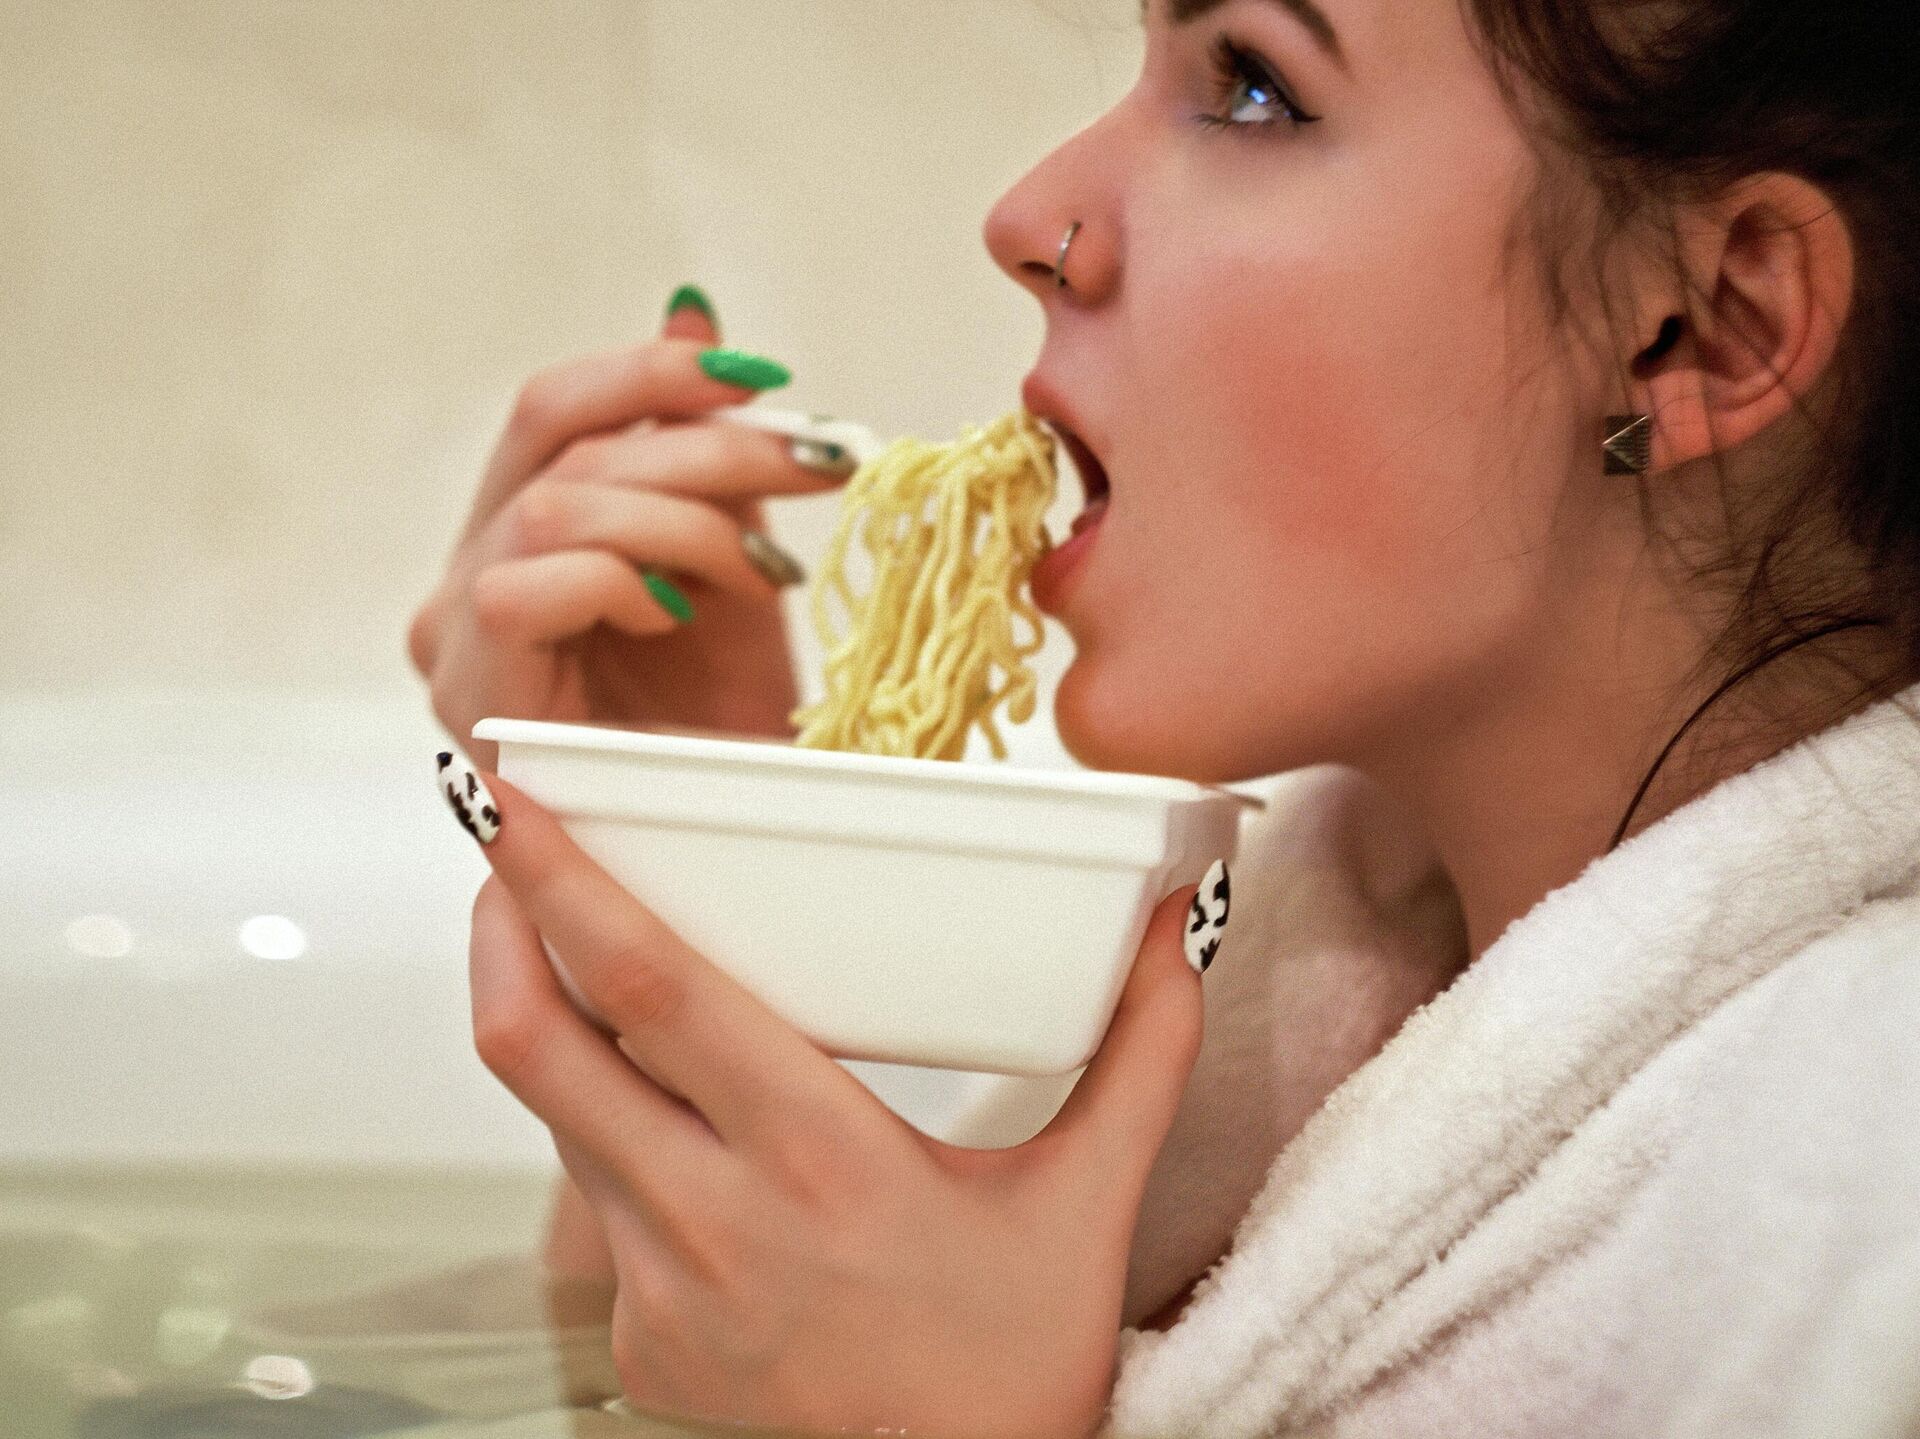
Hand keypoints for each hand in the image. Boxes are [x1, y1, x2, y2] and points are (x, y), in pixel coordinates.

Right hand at [408, 291, 854, 770]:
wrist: (725, 849)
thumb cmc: (721, 720)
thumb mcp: (725, 557)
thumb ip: (692, 445)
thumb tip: (691, 308)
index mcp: (514, 535)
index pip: (553, 409)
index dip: (651, 371)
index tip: (764, 377)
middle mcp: (465, 578)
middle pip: (557, 441)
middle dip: (704, 442)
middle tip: (818, 465)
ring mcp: (455, 638)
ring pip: (552, 506)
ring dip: (684, 520)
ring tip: (768, 575)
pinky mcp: (469, 697)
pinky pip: (524, 589)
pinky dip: (619, 583)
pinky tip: (680, 616)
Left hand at [462, 772, 1209, 1438]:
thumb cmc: (1013, 1374)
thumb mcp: (1088, 1205)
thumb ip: (1138, 1054)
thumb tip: (1177, 930)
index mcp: (822, 1160)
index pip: (652, 992)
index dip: (563, 887)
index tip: (513, 804)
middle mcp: (714, 1221)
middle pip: (540, 1048)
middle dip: (502, 928)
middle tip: (507, 849)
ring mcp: (658, 1293)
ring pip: (557, 1120)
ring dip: (547, 1023)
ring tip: (572, 952)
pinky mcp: (639, 1344)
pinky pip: (592, 1203)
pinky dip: (605, 1132)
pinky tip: (661, 1113)